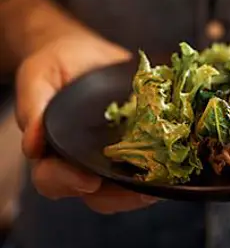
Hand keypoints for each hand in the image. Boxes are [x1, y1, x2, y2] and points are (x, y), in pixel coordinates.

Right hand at [16, 32, 157, 213]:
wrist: (81, 51)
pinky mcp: (137, 141)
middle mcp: (82, 161)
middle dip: (121, 196)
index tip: (90, 181)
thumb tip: (32, 145)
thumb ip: (33, 108)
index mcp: (52, 152)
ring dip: (146, 186)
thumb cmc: (54, 64)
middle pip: (97, 194)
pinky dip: (165, 163)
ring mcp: (111, 154)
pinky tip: (179, 157)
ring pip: (126, 185)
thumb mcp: (37, 78)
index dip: (69, 184)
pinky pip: (149, 161)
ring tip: (167, 178)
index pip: (54, 180)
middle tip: (143, 190)